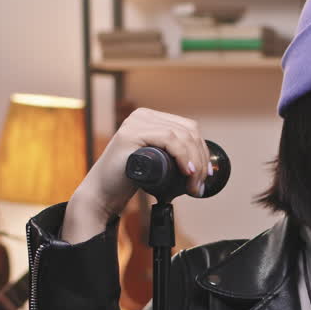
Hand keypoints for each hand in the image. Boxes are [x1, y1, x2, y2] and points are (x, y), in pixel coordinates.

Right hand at [62, 108, 210, 242]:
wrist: (103, 193)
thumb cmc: (130, 180)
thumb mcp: (158, 162)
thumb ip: (172, 155)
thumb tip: (204, 164)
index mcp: (151, 119)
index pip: (188, 128)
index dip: (202, 151)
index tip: (206, 174)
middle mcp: (143, 116)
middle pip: (188, 131)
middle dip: (200, 160)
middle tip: (199, 185)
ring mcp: (135, 122)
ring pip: (181, 135)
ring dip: (194, 163)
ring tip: (193, 186)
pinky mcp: (130, 134)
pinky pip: (168, 138)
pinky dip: (182, 155)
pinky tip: (186, 171)